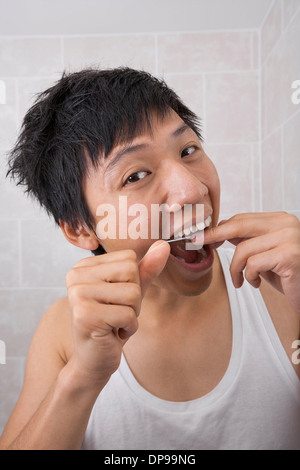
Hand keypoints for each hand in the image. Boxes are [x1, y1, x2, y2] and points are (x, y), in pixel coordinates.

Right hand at [66, 241, 169, 387]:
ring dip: (132, 314)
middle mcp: (76, 275)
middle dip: (134, 298)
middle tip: (116, 313)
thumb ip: (146, 268)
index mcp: (84, 265)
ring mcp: (78, 294)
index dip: (132, 282)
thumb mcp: (131, 292)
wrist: (94, 360)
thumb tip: (164, 245)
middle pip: (131, 272)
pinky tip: (113, 333)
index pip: (129, 258)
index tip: (116, 299)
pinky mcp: (84, 315)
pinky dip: (129, 328)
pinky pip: (128, 314)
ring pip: (133, 293)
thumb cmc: (112, 323)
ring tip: (114, 322)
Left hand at [204, 212, 299, 314]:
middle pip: (239, 226)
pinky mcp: (289, 256)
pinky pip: (253, 264)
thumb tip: (219, 230)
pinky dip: (249, 277)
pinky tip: (257, 283)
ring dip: (236, 269)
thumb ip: (247, 239)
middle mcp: (287, 224)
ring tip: (240, 280)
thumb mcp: (264, 252)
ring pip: (243, 249)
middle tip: (198, 242)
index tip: (203, 236)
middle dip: (214, 235)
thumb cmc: (287, 274)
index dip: (220, 228)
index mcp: (280, 219)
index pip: (243, 219)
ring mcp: (289, 238)